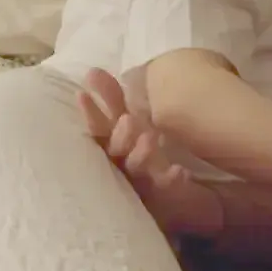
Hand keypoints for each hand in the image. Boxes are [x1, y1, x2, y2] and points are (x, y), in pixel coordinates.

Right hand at [76, 68, 211, 229]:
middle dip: (119, 135)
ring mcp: (142, 184)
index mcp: (115, 146)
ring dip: (141, 154)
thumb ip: (118, 100)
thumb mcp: (138, 122)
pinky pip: (166, 189)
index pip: (100, 128)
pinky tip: (179, 172)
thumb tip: (101, 71)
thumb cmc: (151, 158)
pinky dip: (170, 180)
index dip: (91, 113)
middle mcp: (124, 166)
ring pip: (137, 169)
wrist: (189, 196)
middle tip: (127, 121)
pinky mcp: (164, 199)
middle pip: (115, 150)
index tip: (82, 95)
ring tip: (150, 139)